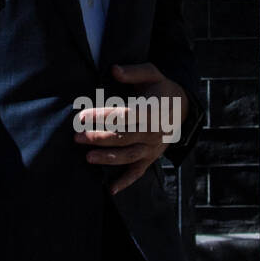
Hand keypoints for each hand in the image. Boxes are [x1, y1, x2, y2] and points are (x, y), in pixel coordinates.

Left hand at [73, 61, 189, 194]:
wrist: (183, 108)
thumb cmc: (160, 88)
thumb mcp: (152, 74)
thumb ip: (134, 72)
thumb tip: (114, 70)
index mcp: (151, 110)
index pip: (123, 115)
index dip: (102, 117)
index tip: (82, 117)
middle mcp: (152, 131)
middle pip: (123, 137)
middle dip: (98, 138)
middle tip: (76, 137)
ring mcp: (152, 147)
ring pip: (129, 155)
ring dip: (108, 158)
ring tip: (88, 158)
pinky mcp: (151, 157)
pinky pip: (138, 172)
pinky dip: (125, 182)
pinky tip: (111, 190)